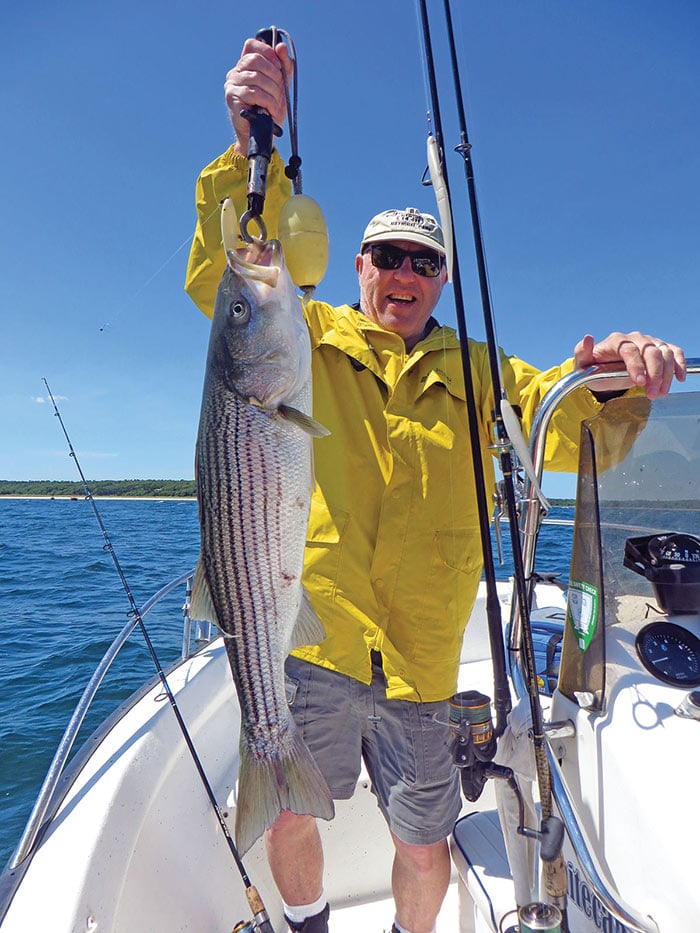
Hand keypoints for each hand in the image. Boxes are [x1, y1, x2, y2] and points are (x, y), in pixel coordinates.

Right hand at [225, 38, 292, 154]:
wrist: (261, 134)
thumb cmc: (270, 110)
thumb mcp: (281, 86)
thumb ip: (284, 66)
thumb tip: (281, 47)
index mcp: (245, 66)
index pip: (251, 45)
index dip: (267, 51)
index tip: (279, 66)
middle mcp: (236, 72)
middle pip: (255, 59)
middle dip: (273, 73)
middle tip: (280, 89)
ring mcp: (232, 84)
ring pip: (256, 77)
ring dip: (273, 91)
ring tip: (277, 104)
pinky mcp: (232, 98)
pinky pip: (254, 93)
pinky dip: (268, 102)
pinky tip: (271, 110)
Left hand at [574, 332, 685, 398]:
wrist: (604, 371)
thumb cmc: (594, 367)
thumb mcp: (583, 363)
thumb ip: (582, 352)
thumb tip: (588, 338)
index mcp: (617, 341)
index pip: (630, 350)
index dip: (636, 365)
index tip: (639, 382)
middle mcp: (635, 339)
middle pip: (651, 351)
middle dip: (654, 374)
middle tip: (652, 393)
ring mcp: (649, 343)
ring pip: (665, 353)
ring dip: (666, 374)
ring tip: (660, 393)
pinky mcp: (659, 349)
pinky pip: (674, 352)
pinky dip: (679, 364)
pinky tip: (679, 378)